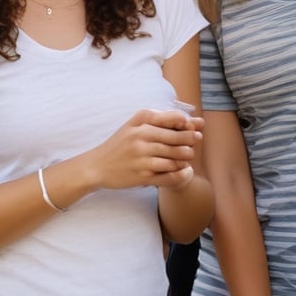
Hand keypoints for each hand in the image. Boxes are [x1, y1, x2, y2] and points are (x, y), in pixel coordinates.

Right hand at [84, 108, 203, 191]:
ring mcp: (142, 158)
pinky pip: (168, 176)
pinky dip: (180, 174)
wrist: (97, 166)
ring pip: (174, 158)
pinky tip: (184, 171)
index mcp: (140, 123)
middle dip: (190, 139)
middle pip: (175, 139)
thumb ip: (156, 118)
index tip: (194, 125)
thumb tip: (186, 118)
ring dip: (186, 157)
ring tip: (188, 156)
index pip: (171, 119)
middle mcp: (141, 138)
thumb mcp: (133, 124)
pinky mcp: (142, 177)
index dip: (187, 122)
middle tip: (197, 139)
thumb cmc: (119, 144)